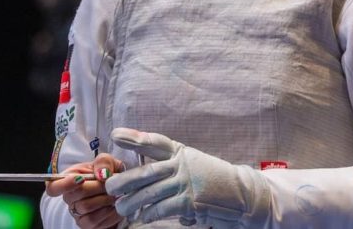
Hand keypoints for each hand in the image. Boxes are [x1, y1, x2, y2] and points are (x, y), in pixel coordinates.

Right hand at [45, 153, 124, 228]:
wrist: (120, 190)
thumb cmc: (109, 174)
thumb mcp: (108, 162)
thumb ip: (103, 162)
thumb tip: (102, 174)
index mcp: (69, 178)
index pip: (53, 186)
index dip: (64, 184)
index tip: (80, 179)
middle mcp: (69, 198)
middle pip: (73, 196)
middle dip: (96, 188)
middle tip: (110, 184)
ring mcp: (77, 213)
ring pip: (85, 208)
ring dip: (104, 199)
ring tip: (115, 194)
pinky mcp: (87, 225)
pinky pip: (94, 221)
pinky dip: (109, 212)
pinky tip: (115, 205)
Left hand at [105, 128, 270, 227]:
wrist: (242, 194)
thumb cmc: (214, 180)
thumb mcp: (195, 164)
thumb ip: (173, 168)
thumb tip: (144, 178)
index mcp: (182, 153)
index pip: (156, 143)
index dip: (135, 137)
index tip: (116, 135)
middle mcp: (183, 165)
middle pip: (147, 172)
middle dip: (125, 180)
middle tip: (110, 187)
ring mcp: (187, 183)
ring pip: (150, 194)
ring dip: (132, 203)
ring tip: (121, 208)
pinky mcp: (190, 202)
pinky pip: (162, 209)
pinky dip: (149, 214)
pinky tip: (142, 217)